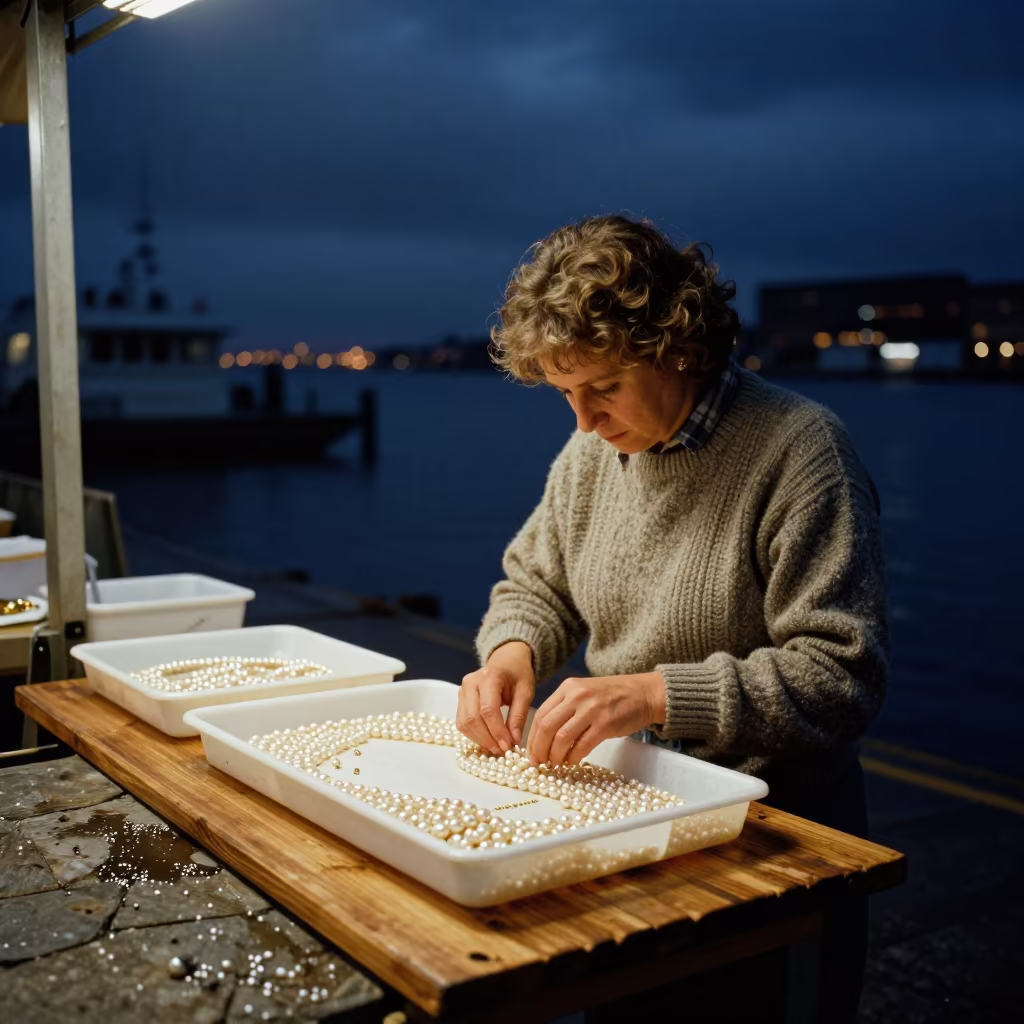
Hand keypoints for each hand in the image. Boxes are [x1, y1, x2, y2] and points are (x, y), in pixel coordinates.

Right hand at [457, 641, 535, 754]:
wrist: (506, 660)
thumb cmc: (518, 674)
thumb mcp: (525, 691)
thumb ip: (519, 715)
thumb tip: (514, 741)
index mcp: (489, 677)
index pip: (488, 710)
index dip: (497, 731)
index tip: (508, 746)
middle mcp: (470, 683)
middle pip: (472, 718)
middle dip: (487, 738)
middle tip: (502, 750)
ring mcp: (462, 691)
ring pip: (464, 722)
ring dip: (479, 739)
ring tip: (496, 747)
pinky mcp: (460, 699)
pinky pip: (462, 722)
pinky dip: (474, 735)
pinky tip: (488, 740)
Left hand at [527, 672, 666, 765]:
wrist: (642, 693)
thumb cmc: (612, 696)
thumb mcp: (583, 692)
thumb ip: (564, 708)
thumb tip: (544, 737)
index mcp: (567, 688)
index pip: (541, 714)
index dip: (532, 737)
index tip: (531, 752)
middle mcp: (577, 696)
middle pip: (547, 726)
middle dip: (539, 749)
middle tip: (540, 763)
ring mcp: (591, 709)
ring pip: (562, 737)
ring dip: (555, 756)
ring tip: (556, 764)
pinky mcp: (605, 724)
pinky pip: (582, 746)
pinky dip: (573, 757)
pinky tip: (572, 762)